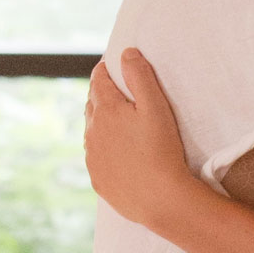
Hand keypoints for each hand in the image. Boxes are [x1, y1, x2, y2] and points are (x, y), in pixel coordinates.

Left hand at [84, 48, 192, 225]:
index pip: (98, 80)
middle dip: (102, 94)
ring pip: (92, 132)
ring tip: (118, 122)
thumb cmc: (161, 150)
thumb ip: (140, 76)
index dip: (105, 69)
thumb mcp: (156, 106)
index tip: (111, 64)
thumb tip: (126, 53)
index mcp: (105, 110)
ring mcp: (92, 158)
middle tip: (116, 90)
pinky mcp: (98, 179)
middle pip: (92, 104)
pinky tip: (119, 153)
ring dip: (102, 123)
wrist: (160, 199)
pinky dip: (104, 149)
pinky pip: (96, 157)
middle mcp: (92, 132)